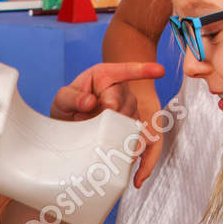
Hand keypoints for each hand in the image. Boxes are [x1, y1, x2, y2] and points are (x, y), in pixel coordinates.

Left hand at [49, 61, 167, 188]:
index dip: (143, 70)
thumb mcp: (62, 99)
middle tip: (88, 121)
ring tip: (94, 135)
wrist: (70, 124)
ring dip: (116, 132)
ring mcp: (128, 108)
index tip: (160, 70)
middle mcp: (121, 91)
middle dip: (110, 116)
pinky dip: (128, 146)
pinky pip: (136, 135)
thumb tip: (90, 102)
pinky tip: (118, 153)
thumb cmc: (68, 106)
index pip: (126, 70)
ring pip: (132, 121)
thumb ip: (72, 98)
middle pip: (126, 103)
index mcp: (105, 76)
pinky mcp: (131, 126)